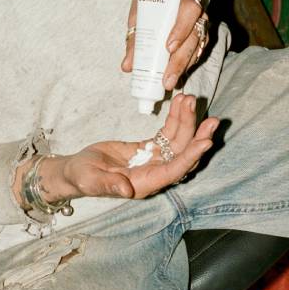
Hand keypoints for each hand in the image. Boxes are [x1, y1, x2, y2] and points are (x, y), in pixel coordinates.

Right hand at [37, 93, 219, 202]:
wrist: (76, 171)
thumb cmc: (82, 178)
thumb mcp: (91, 180)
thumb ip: (109, 184)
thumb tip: (126, 189)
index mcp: (145, 183)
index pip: (174, 170)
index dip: (190, 156)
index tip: (206, 141)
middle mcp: (156, 173)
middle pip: (183, 154)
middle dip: (197, 136)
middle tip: (211, 119)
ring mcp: (155, 160)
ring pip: (178, 141)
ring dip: (187, 122)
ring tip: (191, 100)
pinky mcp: (150, 148)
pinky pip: (168, 133)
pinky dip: (175, 118)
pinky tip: (180, 103)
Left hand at [121, 0, 208, 90]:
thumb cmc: (151, 4)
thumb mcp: (140, 14)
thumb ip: (135, 38)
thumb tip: (128, 66)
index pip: (190, 11)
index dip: (181, 29)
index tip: (168, 47)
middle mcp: (197, 14)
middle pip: (193, 38)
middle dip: (179, 61)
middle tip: (167, 79)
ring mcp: (200, 28)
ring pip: (196, 50)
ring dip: (181, 68)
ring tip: (169, 83)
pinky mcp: (200, 41)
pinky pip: (195, 55)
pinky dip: (184, 67)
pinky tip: (175, 77)